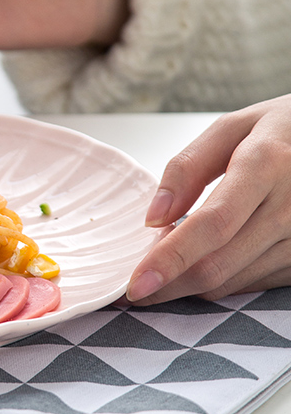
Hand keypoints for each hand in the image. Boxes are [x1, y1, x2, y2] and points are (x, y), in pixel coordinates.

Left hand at [126, 94, 290, 303]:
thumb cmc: (283, 131)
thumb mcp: (232, 128)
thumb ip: (187, 169)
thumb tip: (154, 217)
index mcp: (267, 163)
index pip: (212, 224)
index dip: (170, 258)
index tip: (136, 283)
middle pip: (218, 264)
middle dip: (168, 283)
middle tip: (136, 285)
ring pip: (232, 281)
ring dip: (189, 283)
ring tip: (168, 264)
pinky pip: (253, 284)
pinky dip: (219, 279)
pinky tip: (204, 260)